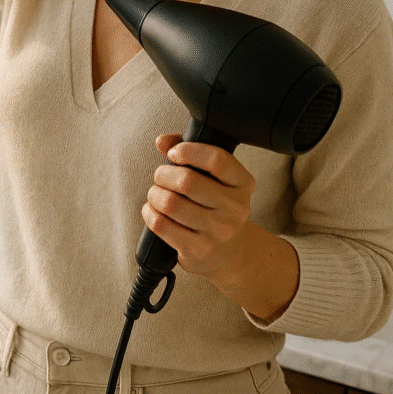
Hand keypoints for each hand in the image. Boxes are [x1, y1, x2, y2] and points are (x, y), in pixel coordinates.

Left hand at [142, 133, 255, 282]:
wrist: (229, 252)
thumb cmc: (216, 204)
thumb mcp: (215, 177)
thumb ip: (190, 151)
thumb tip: (162, 141)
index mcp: (242, 183)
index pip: (216, 159)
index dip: (188, 151)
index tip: (174, 152)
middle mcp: (234, 208)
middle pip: (187, 181)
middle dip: (164, 174)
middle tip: (161, 176)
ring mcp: (217, 231)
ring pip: (171, 203)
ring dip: (155, 194)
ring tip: (156, 193)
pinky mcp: (198, 249)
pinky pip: (161, 225)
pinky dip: (150, 213)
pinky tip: (154, 210)